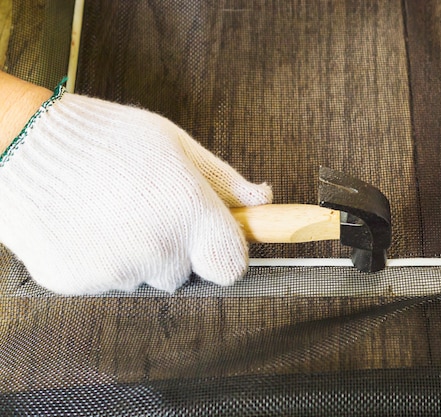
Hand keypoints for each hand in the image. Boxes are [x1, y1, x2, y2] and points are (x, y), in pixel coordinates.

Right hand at [0, 83, 271, 294]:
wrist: (22, 143)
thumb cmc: (107, 136)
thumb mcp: (175, 145)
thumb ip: (224, 180)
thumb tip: (262, 200)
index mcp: (191, 214)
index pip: (231, 266)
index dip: (224, 254)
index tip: (214, 241)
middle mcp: (159, 250)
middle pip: (184, 272)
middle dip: (175, 247)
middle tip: (146, 209)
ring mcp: (117, 270)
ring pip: (143, 276)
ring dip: (136, 253)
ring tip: (109, 211)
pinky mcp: (79, 282)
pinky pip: (105, 280)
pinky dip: (100, 258)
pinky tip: (84, 223)